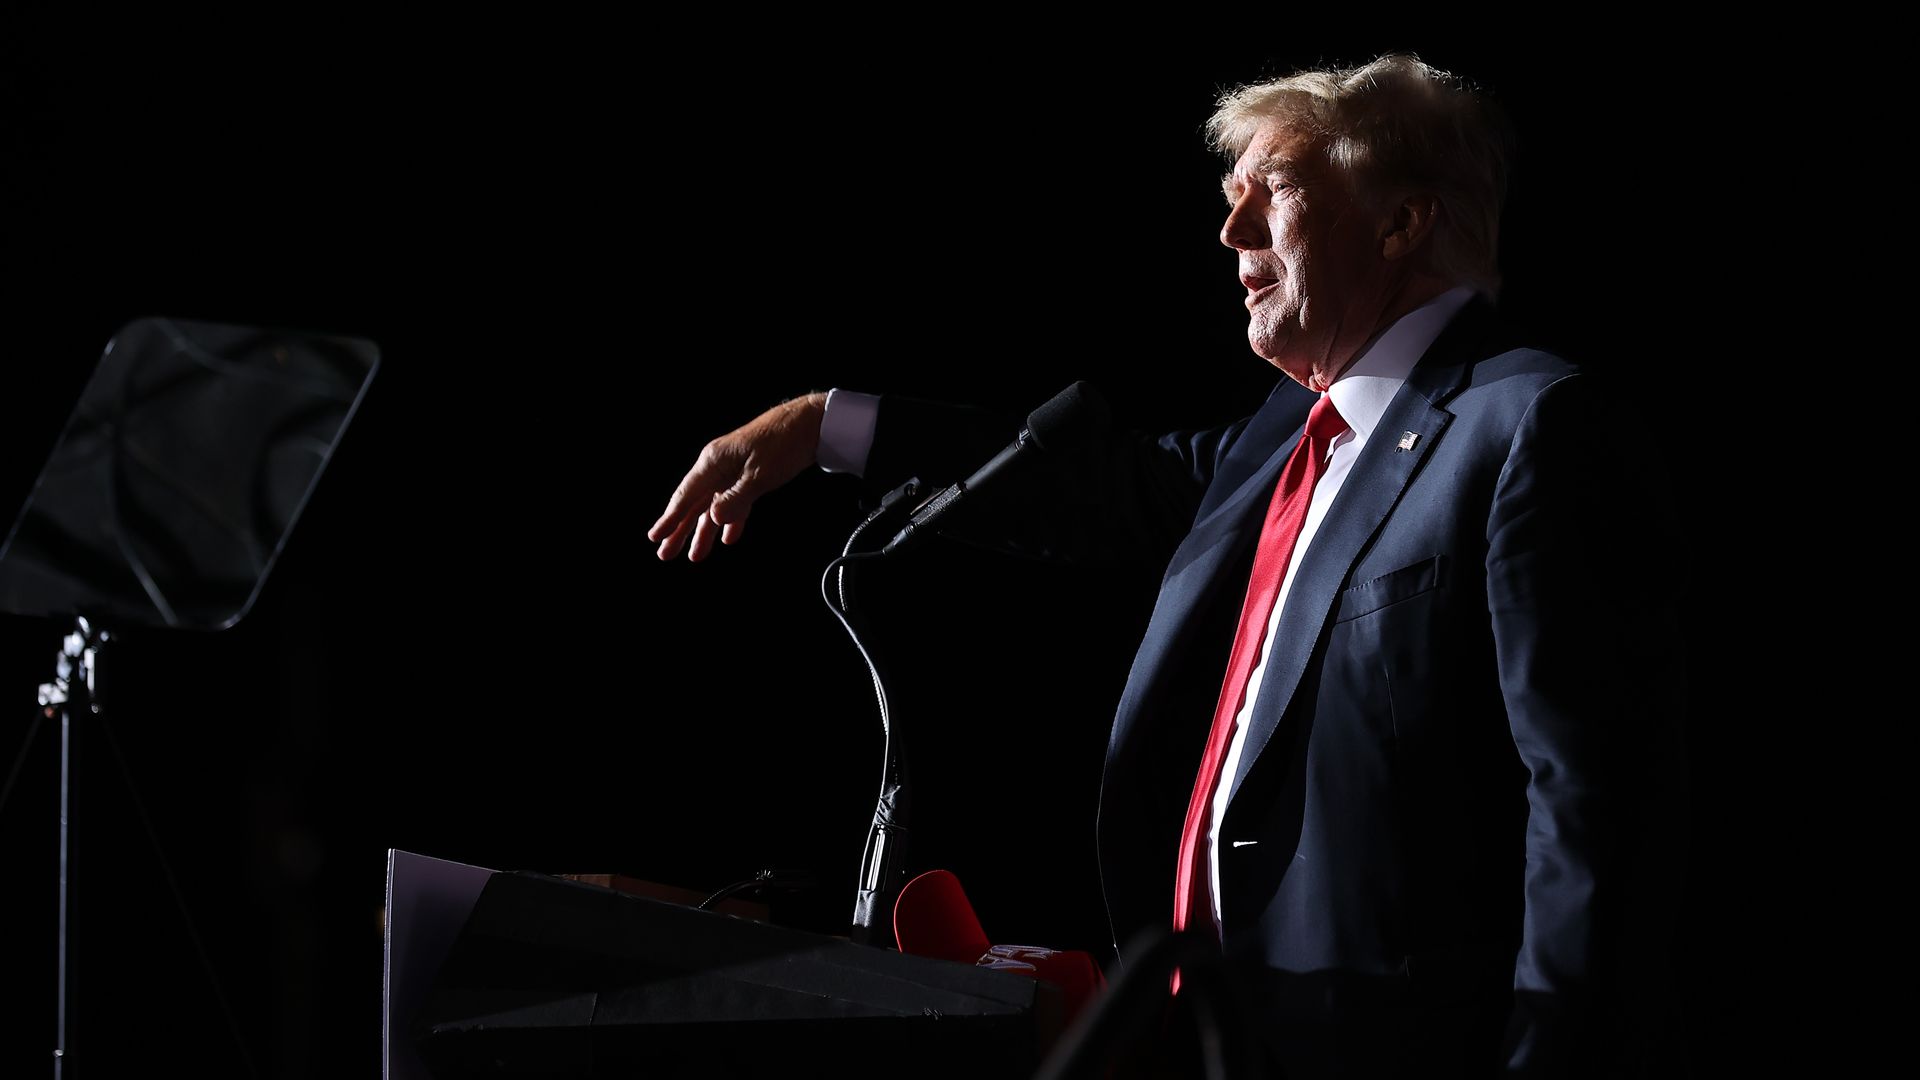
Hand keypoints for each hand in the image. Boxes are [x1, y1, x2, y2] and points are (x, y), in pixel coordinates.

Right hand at [647, 392, 827, 561]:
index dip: (670, 519)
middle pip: (695, 503)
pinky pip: (734, 502)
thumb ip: (735, 499)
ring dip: (704, 531)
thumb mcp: (759, 476)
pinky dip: (731, 520)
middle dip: (680, 530)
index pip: (686, 495)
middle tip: (666, 554)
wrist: (810, 424)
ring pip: (713, 506)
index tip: (655, 537)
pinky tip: (728, 538)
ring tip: (695, 555)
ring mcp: (733, 471)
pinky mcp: (749, 475)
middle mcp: (718, 465)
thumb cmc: (783, 443)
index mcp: (713, 461)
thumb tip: (714, 519)